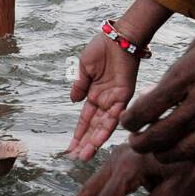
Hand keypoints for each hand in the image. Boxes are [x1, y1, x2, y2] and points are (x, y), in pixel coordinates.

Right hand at [66, 33, 140, 159]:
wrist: (118, 36)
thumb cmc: (101, 48)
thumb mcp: (84, 68)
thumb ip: (80, 85)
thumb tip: (73, 101)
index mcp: (94, 94)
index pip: (85, 120)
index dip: (78, 134)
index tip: (69, 149)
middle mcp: (105, 101)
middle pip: (94, 127)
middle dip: (85, 143)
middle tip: (77, 159)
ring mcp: (115, 100)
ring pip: (104, 126)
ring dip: (95, 141)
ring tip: (85, 155)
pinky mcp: (125, 95)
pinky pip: (116, 114)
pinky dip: (108, 127)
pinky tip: (99, 139)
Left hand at [122, 0, 194, 162]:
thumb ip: (181, 71)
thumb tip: (162, 94)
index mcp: (191, 72)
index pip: (148, 108)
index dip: (132, 120)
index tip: (128, 122)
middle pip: (162, 136)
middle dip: (142, 144)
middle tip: (137, 143)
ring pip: (187, 152)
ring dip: (168, 155)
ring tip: (161, 151)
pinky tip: (192, 151)